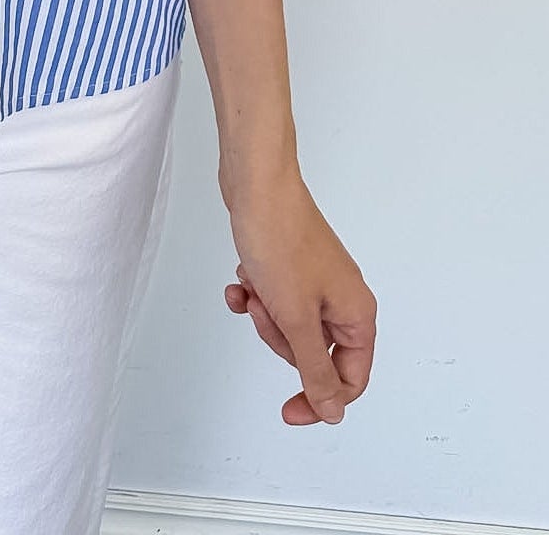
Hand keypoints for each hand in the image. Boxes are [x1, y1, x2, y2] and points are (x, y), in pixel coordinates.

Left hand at [223, 169, 375, 425]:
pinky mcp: (290, 265)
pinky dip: (255, 294)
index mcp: (357, 314)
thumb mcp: (297, 319)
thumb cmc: (280, 244)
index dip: (320, 398)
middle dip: (281, 338)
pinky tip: (240, 281)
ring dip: (263, 313)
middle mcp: (341, 298)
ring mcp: (315, 280)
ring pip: (289, 326)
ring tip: (253, 288)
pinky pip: (274, 298)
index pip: (350, 379)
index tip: (288, 409)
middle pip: (314, 352)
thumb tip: (333, 411)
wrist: (256, 185)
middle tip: (266, 311)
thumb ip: (316, 370)